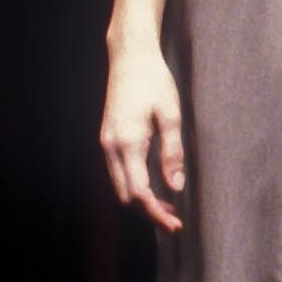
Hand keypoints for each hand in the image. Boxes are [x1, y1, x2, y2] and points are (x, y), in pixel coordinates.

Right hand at [101, 47, 186, 233]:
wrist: (129, 56)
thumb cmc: (153, 80)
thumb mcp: (170, 114)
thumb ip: (173, 152)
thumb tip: (176, 187)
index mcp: (128, 142)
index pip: (139, 192)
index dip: (156, 213)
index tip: (175, 225)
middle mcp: (111, 146)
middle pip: (125, 196)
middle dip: (148, 212)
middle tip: (174, 219)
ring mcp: (106, 142)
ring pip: (119, 186)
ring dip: (141, 201)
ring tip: (168, 206)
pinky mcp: (107, 138)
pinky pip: (117, 172)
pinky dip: (134, 185)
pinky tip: (153, 185)